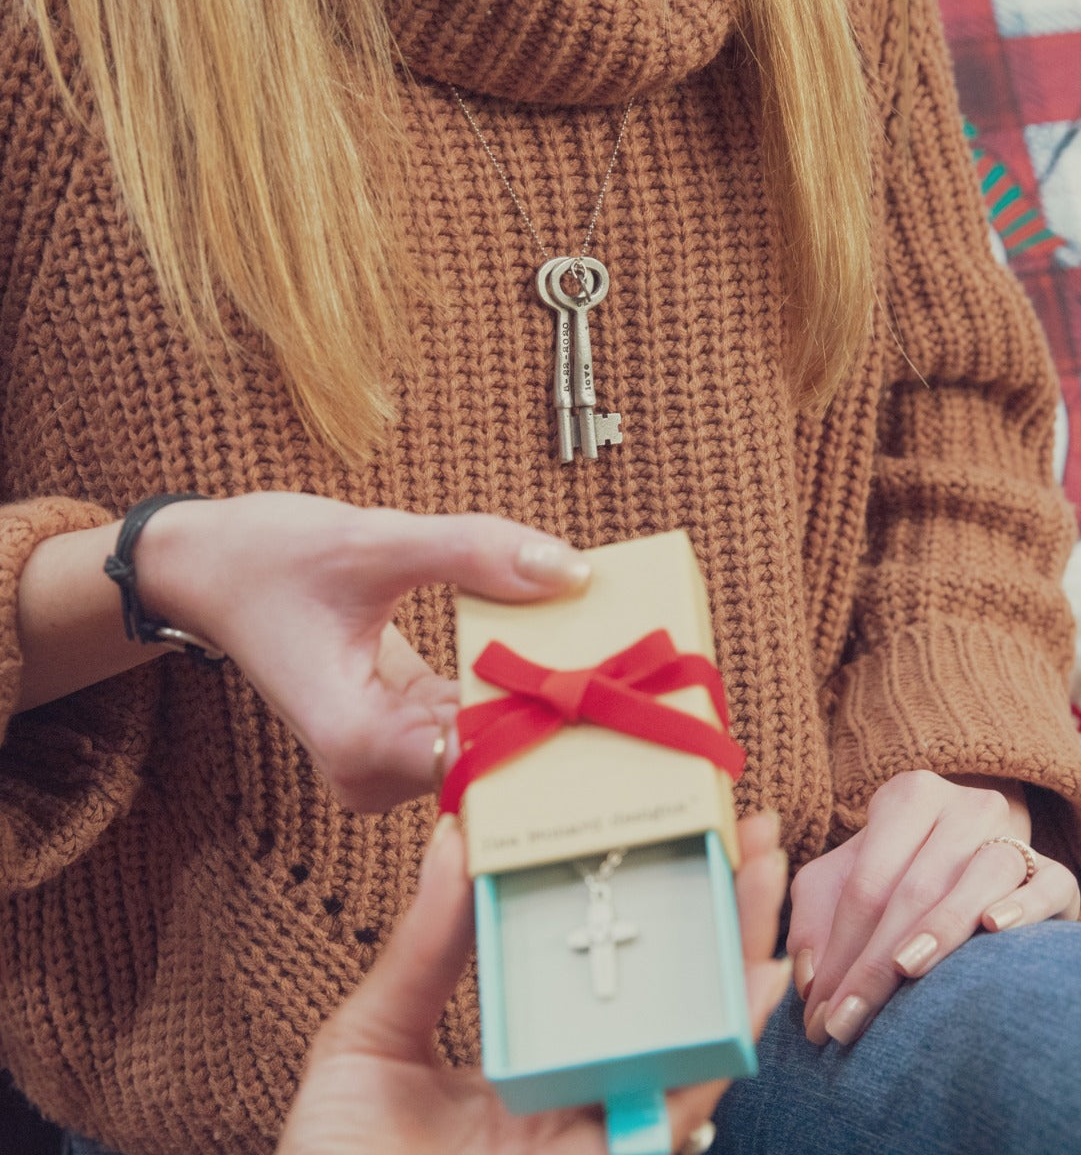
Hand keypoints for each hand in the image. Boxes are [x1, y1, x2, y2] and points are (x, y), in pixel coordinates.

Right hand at [136, 493, 591, 809]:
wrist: (208, 569)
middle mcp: (372, 770)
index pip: (479, 760)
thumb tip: (572, 570)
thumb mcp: (372, 541)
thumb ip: (472, 552)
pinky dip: (508, 686)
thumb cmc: (268, 556)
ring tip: (617, 655)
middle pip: (489, 756)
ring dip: (540, 696)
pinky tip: (559, 651)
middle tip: (643, 668)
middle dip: (559, 711)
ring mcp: (385, 756)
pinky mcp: (397, 732)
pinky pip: (468, 719)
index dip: (552, 726)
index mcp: (358, 742)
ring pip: (485, 740)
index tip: (623, 694)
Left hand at [276, 812, 792, 1154]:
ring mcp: (600, 1127)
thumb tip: (454, 838)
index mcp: (529, 1054)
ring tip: (768, 875)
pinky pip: (678, 1104)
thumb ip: (422, 949)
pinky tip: (758, 980)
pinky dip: (725, 1043)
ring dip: (740, 954)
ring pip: (692, 1035)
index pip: (599, 965)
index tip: (659, 821)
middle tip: (751, 831)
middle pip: (666, 990)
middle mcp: (580, 1087)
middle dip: (716, 909)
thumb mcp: (370, 1041)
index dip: (638, 897)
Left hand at [787, 770, 1080, 1046]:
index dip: (840, 951)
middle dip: (876, 964)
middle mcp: (962, 808)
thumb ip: (814, 921)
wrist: (973, 844)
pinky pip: (1049, 883)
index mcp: (907, 798)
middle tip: (847, 1024)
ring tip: (904, 972)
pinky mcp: (1057, 870)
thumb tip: (812, 982)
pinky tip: (993, 929)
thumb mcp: (840, 878)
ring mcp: (1013, 834)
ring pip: (979, 879)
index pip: (866, 883)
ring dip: (940, 930)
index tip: (819, 1014)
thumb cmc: (893, 869)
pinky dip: (1023, 907)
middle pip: (915, 888)